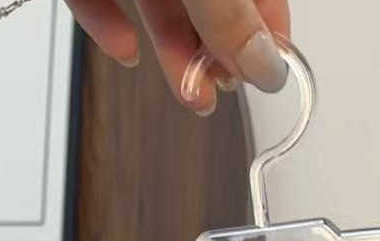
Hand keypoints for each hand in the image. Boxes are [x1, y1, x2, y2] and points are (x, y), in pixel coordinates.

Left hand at [64, 0, 290, 114]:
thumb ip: (226, 14)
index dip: (267, 30)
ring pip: (156, 2)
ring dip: (172, 53)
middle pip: (205, 4)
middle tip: (220, 93)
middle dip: (214, 53)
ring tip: (186, 92)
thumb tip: (263, 64)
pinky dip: (110, 25)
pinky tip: (123, 52)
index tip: (268, 72)